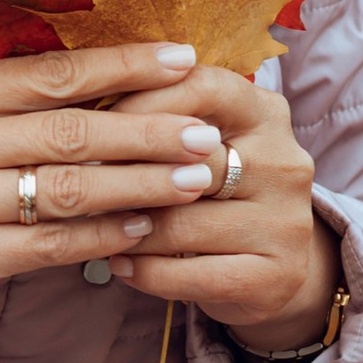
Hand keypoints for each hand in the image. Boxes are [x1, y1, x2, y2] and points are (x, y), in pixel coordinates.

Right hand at [0, 39, 257, 362]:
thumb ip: (4, 108)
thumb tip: (106, 79)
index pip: (49, 73)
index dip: (122, 64)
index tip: (184, 58)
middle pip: (69, 128)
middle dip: (149, 128)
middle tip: (209, 129)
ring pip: (69, 187)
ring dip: (144, 182)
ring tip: (198, 178)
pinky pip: (53, 243)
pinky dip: (107, 233)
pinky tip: (148, 227)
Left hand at [109, 76, 339, 351]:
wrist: (271, 265)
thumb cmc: (215, 192)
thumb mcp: (199, 144)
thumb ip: (160, 118)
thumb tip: (84, 102)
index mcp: (265, 112)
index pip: (203, 86)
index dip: (143, 100)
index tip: (94, 119)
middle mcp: (285, 161)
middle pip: (188, 159)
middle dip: (125, 172)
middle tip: (76, 180)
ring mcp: (287, 221)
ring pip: (183, 224)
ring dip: (127, 229)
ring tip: (91, 227)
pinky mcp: (278, 275)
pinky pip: (194, 275)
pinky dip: (147, 272)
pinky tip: (119, 264)